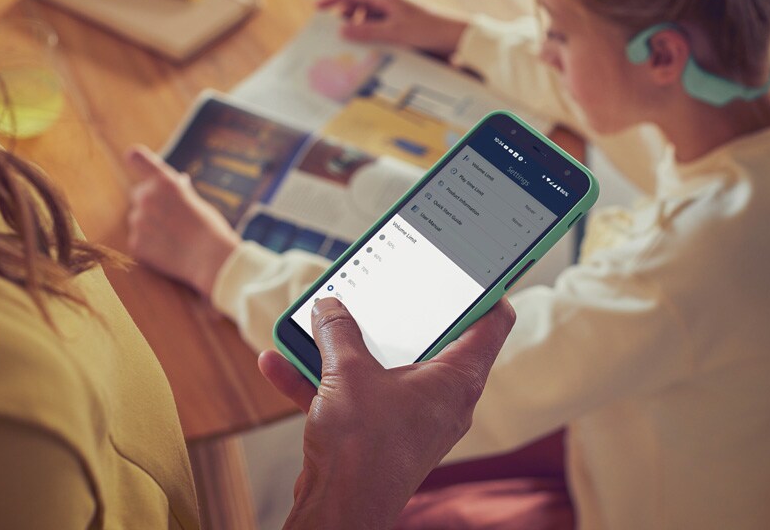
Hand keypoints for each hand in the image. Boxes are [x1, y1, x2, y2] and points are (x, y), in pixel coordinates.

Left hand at [125, 145, 239, 296]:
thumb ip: (179, 191)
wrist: (212, 259)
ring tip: (173, 237)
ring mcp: (138, 221)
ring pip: (138, 219)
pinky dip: (149, 245)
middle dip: (150, 202)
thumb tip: (178, 182)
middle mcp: (146, 197)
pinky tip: (168, 250)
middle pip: (138, 194)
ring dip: (150, 225)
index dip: (136, 159)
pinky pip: (138, 240)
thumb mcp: (196, 200)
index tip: (134, 158)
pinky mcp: (135, 243)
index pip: (137, 158)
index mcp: (163, 181)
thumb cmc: (210, 228)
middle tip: (171, 217)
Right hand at [261, 298, 515, 529]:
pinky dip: (318, 381)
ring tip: (317, 321)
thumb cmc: (363, 449)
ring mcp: (408, 418)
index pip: (491, 322)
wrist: (337, 513)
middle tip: (383, 282)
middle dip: (396, 313)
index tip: (468, 264)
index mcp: (456, 378)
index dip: (484, 288)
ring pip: (380, 368)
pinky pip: (350, 396)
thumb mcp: (349, 372)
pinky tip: (278, 361)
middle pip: (429, 340)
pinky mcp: (376, 436)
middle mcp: (439, 398)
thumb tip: (330, 307)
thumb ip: (339, 331)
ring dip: (343, 347)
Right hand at [317, 0, 469, 56]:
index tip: (317, 7)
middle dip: (345, 15)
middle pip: (359, 3)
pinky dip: (371, 32)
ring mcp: (397, 11)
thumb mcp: (394, 32)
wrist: (456, 36)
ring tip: (352, 41)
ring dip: (359, 26)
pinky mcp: (404, 23)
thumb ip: (367, 31)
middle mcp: (390, 0)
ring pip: (370, 15)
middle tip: (335, 31)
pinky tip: (370, 45)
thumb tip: (342, 29)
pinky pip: (380, 24)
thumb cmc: (428, 29)